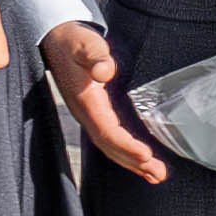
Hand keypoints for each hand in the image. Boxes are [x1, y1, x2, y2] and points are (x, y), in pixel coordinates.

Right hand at [44, 22, 165, 183]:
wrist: (57, 39)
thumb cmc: (74, 40)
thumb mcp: (85, 44)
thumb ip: (96, 56)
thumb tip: (105, 71)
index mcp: (85, 101)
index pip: (107, 131)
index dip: (126, 146)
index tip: (146, 155)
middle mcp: (86, 113)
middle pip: (110, 146)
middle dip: (133, 162)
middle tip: (159, 174)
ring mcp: (89, 115)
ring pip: (110, 146)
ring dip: (132, 162)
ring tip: (155, 175)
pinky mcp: (94, 113)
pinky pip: (110, 138)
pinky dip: (125, 152)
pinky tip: (140, 160)